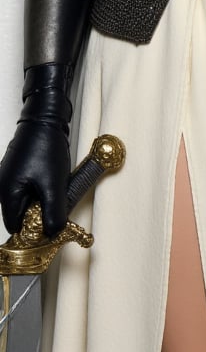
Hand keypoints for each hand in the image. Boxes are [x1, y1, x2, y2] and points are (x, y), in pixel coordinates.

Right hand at [0, 64, 71, 237]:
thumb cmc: (46, 147)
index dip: (33, 230)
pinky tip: (51, 180)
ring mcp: (10, 177)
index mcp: (6, 193)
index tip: (50, 225)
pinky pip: (28, 189)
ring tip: (54, 188)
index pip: (16, 227)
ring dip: (42, 201)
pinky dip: (41, 189)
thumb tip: (52, 234)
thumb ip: (53, 213)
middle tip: (55, 203)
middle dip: (39, 213)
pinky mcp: (19, 170)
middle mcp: (3, 187)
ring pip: (27, 201)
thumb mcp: (53, 185)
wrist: (46, 117)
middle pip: (21, 214)